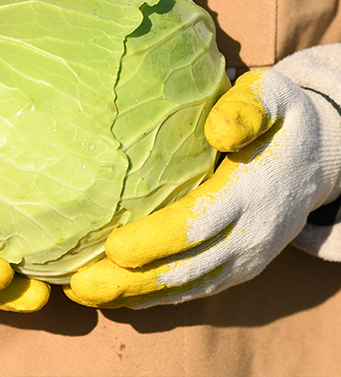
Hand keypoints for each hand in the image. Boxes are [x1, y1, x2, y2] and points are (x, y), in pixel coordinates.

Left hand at [65, 68, 340, 308]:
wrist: (314, 159)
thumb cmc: (279, 120)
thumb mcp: (271, 95)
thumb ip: (248, 108)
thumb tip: (219, 131)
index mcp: (251, 191)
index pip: (199, 222)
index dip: (156, 239)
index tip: (112, 247)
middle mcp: (251, 234)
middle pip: (186, 267)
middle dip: (132, 281)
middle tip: (80, 286)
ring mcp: (246, 257)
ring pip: (187, 287)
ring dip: (136, 296)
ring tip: (85, 295)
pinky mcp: (238, 266)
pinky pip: (196, 289)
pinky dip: (156, 298)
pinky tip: (120, 297)